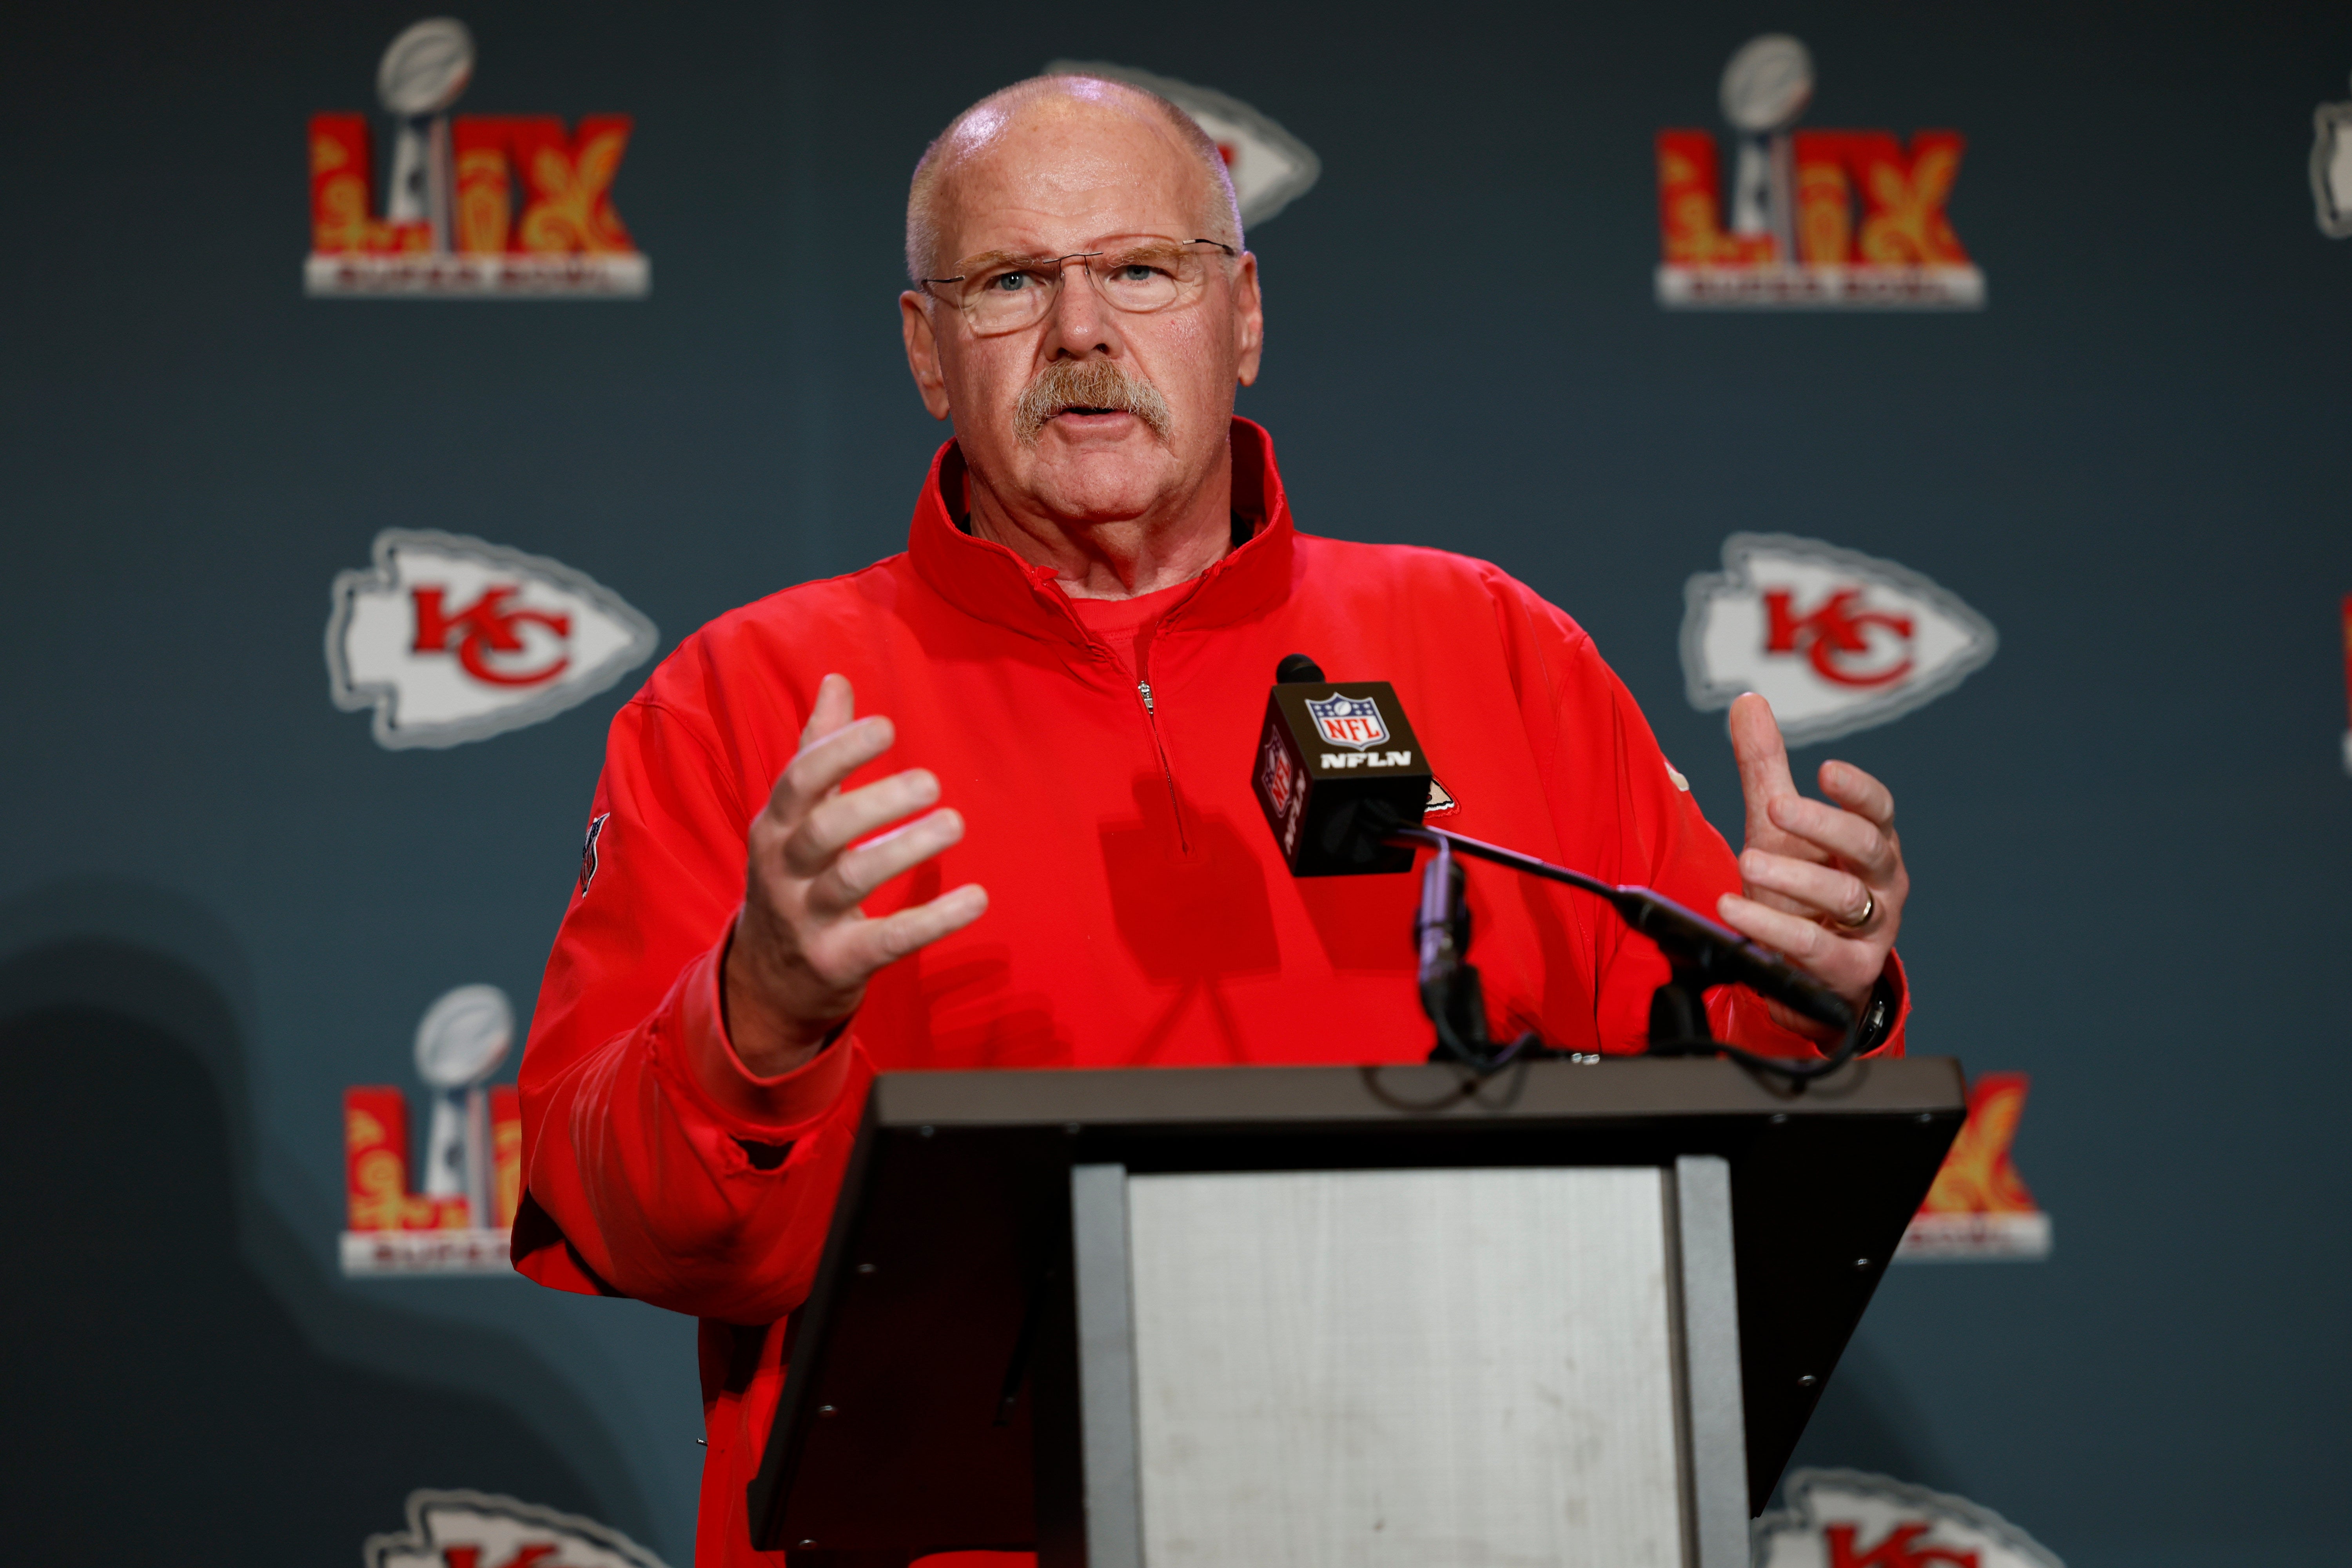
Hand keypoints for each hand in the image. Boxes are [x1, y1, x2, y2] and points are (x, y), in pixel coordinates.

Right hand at [722, 673, 987, 1075]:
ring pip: (851, 880)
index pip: (799, 780)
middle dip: (876, 802)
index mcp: (774, 825)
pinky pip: (886, 940)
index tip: (888, 726)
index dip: (840, 750)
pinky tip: (976, 899)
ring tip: (954, 823)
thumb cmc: (794, 877)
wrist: (767, 980)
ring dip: (905, 850)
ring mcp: (806, 919)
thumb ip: (818, 747)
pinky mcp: (837, 962)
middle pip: (823, 828)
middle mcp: (783, 870)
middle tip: (932, 781)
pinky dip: (932, 921)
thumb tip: (836, 680)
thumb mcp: (795, 815)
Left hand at [1713, 693, 1906, 1037]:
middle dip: (1822, 825)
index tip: (1826, 769)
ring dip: (1794, 878)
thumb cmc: (1801, 887)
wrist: (1811, 971)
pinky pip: (1816, 949)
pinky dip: (1774, 928)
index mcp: (1872, 843)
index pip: (1878, 810)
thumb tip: (1748, 700)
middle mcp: (1882, 883)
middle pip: (1866, 848)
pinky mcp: (1850, 972)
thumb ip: (1766, 769)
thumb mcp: (1779, 828)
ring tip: (1746, 863)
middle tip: (1775, 807)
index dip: (1857, 790)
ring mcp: (1872, 930)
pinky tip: (1734, 910)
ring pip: (1844, 899)